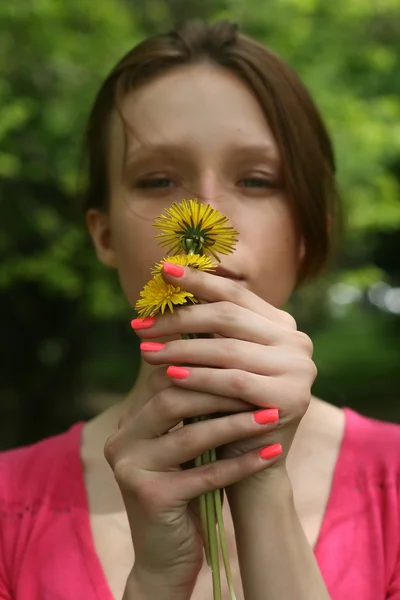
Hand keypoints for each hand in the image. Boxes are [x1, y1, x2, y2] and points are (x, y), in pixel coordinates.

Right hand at [104, 341, 282, 594]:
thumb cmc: (183, 493)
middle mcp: (121, 442)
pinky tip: (270, 453)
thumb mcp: (184, 448)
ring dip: (236, 425)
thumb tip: (232, 364)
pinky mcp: (150, 497)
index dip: (204, 369)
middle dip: (221, 392)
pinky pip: (204, 475)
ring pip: (190, 435)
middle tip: (261, 386)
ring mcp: (130, 469)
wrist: (164, 558)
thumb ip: (193, 412)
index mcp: (129, 424)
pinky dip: (241, 463)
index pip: (163, 379)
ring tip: (272, 416)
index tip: (245, 364)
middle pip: (172, 400)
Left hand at [137, 263, 316, 478]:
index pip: (236, 294)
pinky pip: (233, 381)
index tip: (163, 271)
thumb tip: (164, 286)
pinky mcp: (291, 398)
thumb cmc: (227, 405)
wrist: (251, 461)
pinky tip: (169, 375)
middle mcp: (298, 341)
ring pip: (226, 349)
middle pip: (228, 318)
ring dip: (180, 348)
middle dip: (179, 318)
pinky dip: (198, 377)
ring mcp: (299, 369)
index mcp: (283, 325)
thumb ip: (206, 328)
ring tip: (146, 350)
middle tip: (141, 324)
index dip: (198, 280)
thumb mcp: (220, 360)